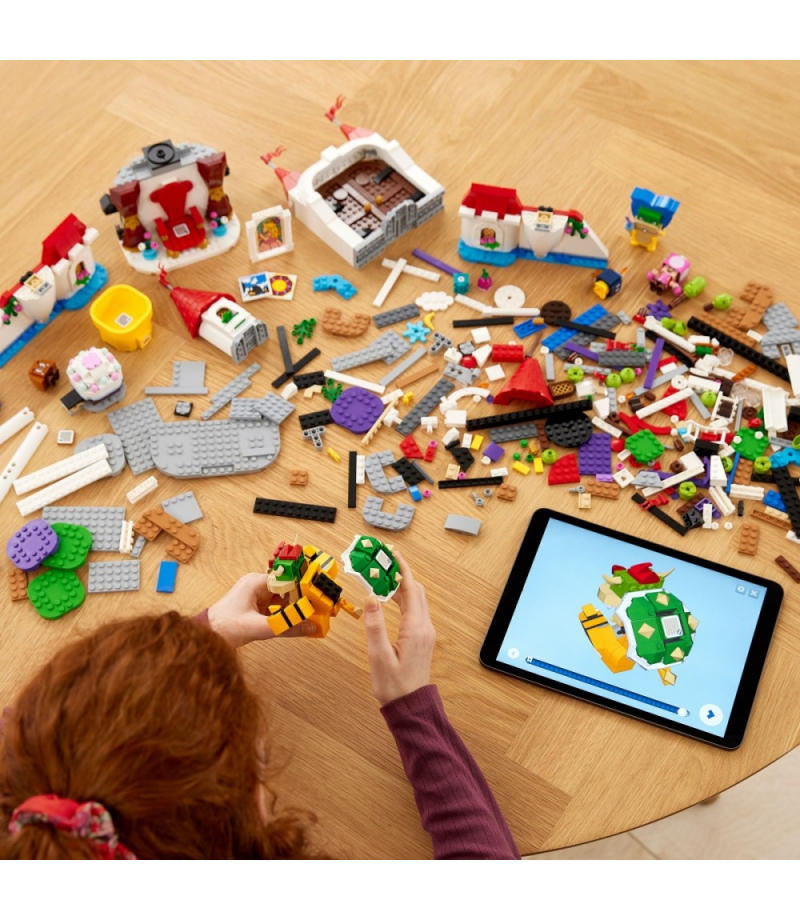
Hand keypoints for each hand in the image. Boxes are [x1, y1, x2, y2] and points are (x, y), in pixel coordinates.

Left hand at [207, 573, 317, 647]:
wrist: (205, 637)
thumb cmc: (224, 627)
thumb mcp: (259, 628)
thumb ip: (286, 627)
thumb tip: (308, 627)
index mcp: (256, 583)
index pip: (287, 581)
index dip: (303, 589)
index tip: (317, 597)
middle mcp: (257, 586)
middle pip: (286, 590)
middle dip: (301, 600)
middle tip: (317, 609)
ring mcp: (256, 596)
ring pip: (282, 600)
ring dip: (294, 608)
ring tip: (310, 616)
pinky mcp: (255, 607)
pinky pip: (275, 608)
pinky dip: (285, 615)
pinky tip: (295, 623)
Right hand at [364, 551, 435, 705]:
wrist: (410, 706)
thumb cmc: (393, 686)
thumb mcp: (379, 656)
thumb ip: (375, 625)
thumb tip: (371, 597)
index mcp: (416, 629)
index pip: (411, 589)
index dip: (402, 569)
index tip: (393, 554)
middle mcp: (424, 628)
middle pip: (416, 591)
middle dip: (402, 574)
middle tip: (385, 562)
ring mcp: (425, 633)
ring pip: (416, 601)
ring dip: (403, 587)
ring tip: (385, 576)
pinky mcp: (422, 639)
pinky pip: (415, 611)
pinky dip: (404, 599)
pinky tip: (391, 599)